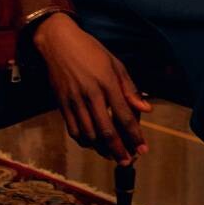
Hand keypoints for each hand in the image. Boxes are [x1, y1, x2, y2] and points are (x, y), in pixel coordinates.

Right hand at [31, 13, 152, 163]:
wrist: (57, 42)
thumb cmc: (90, 50)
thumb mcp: (115, 63)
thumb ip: (130, 88)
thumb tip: (146, 110)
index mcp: (107, 82)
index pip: (124, 116)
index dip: (135, 136)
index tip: (143, 149)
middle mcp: (90, 94)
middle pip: (106, 130)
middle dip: (119, 150)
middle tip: (128, 162)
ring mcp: (74, 100)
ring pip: (89, 134)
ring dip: (102, 149)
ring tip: (112, 156)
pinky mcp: (61, 104)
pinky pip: (73, 130)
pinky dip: (84, 141)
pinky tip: (93, 145)